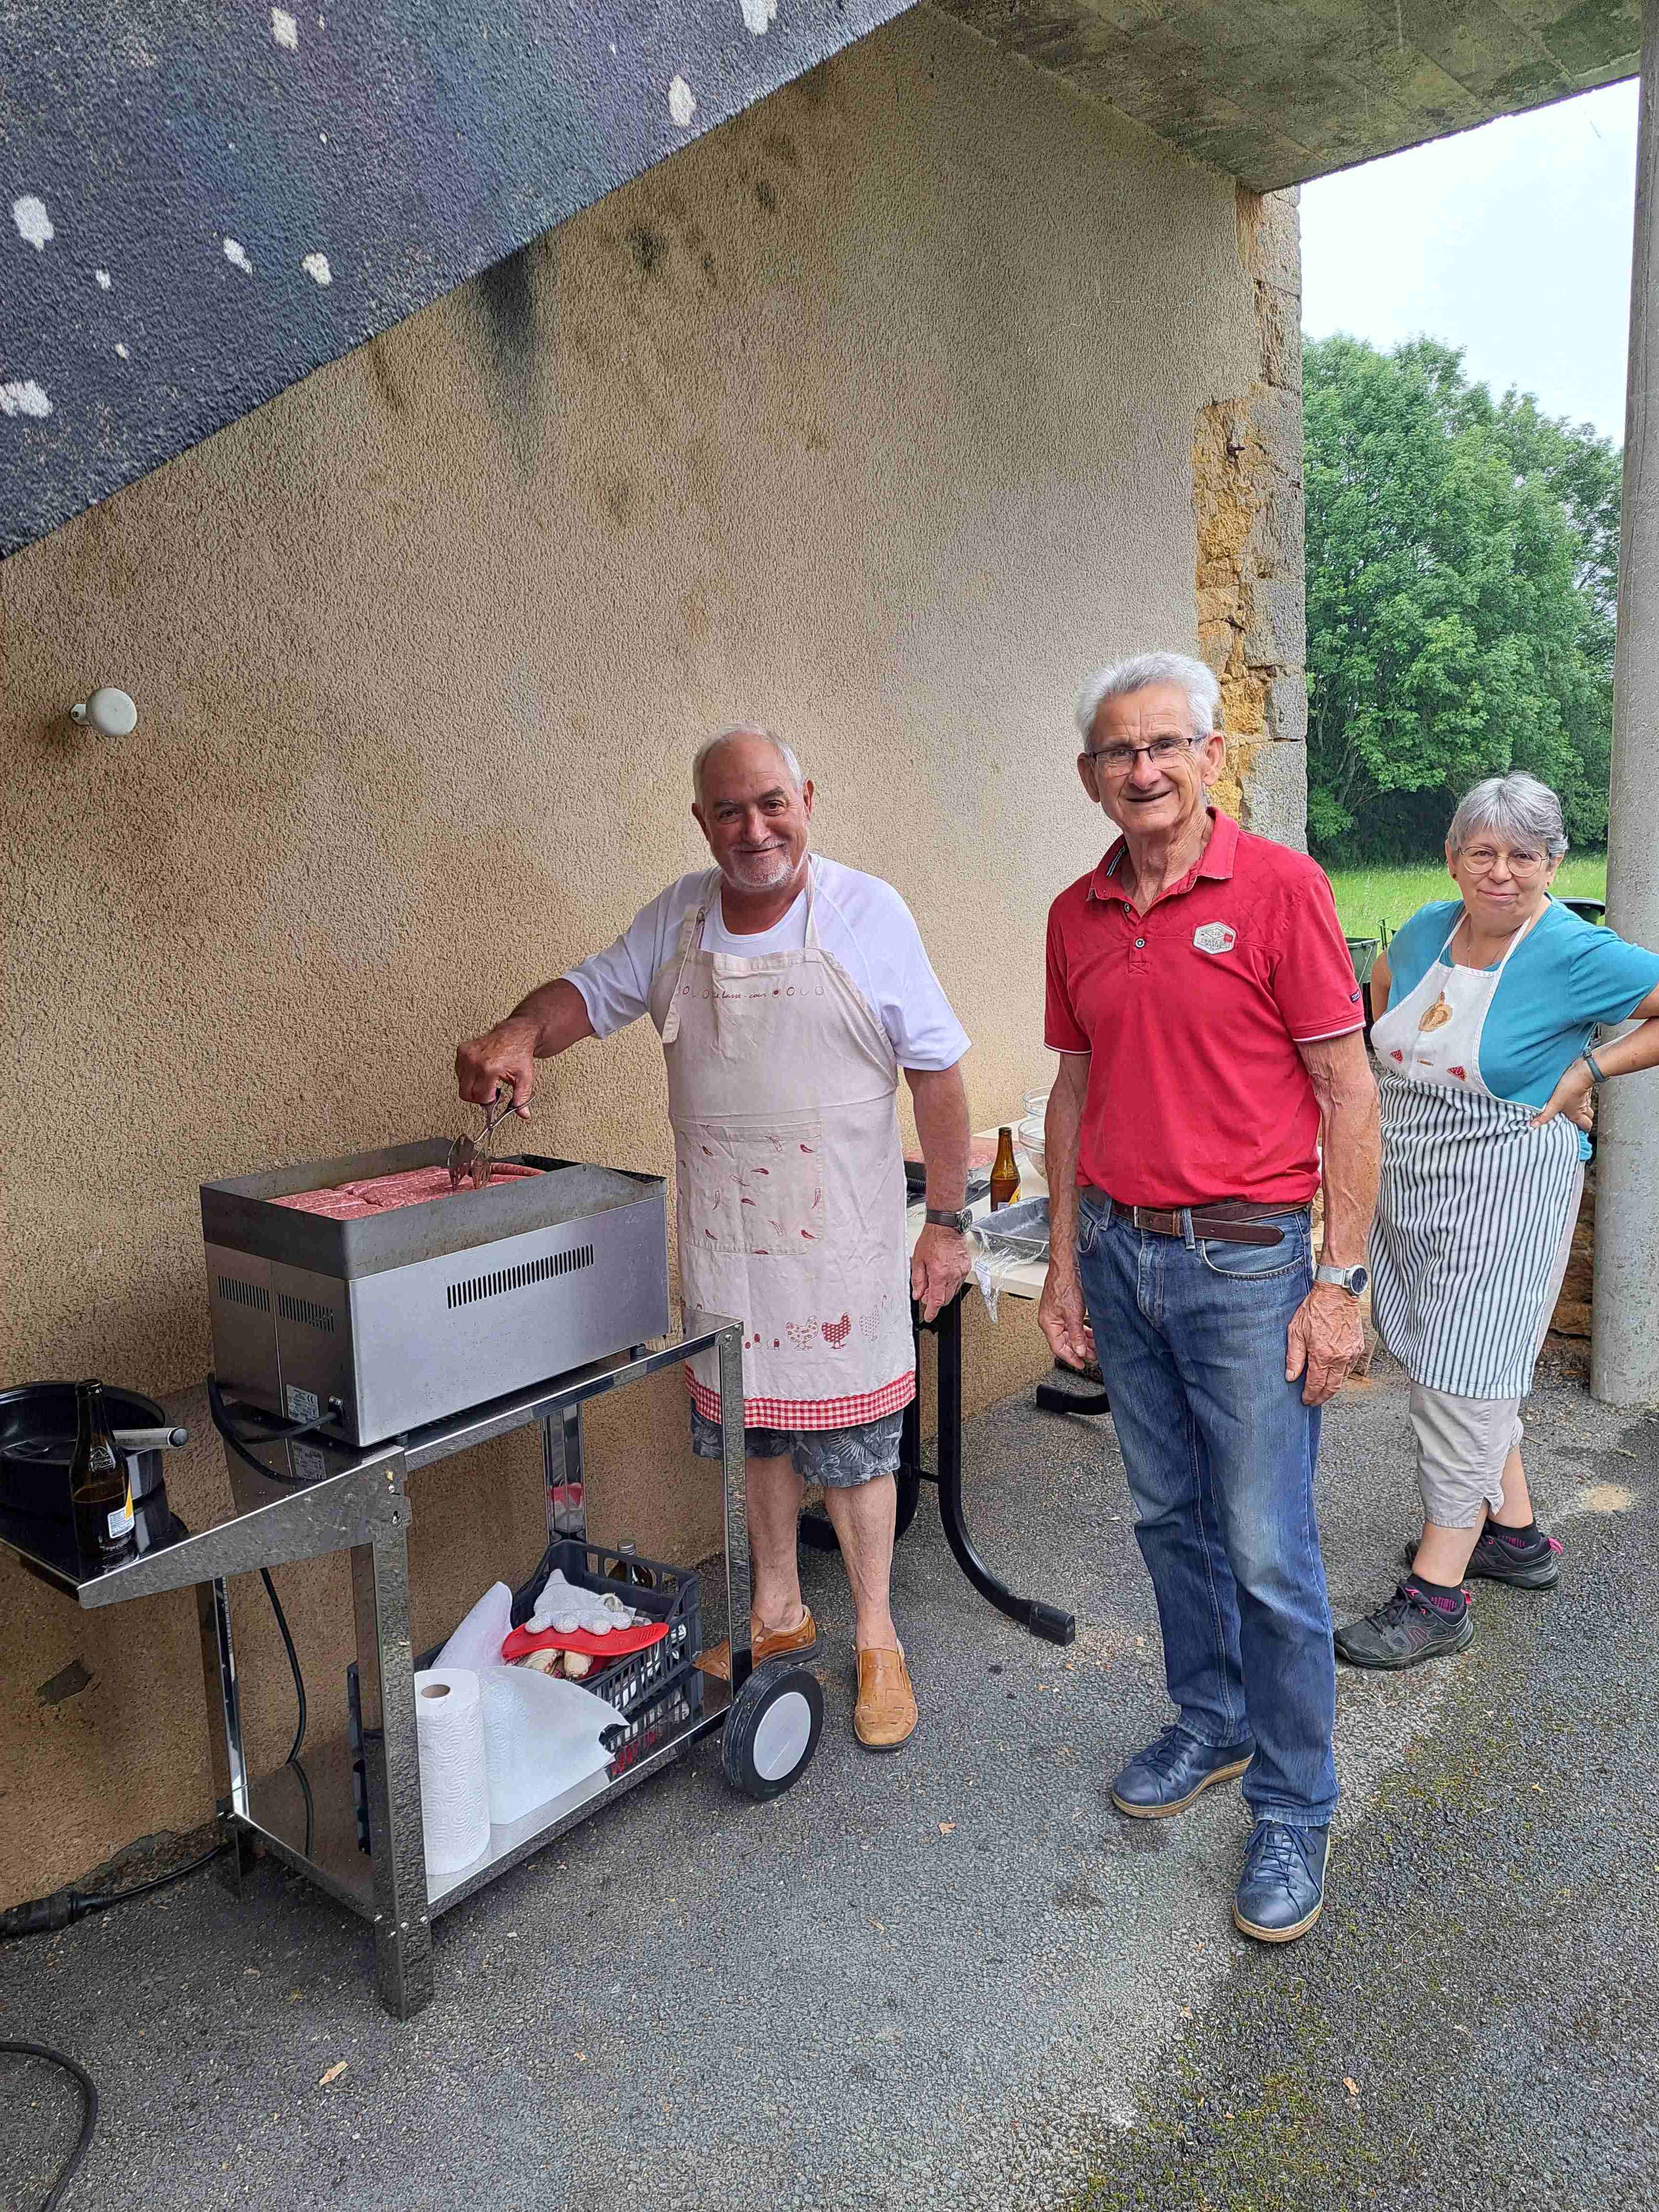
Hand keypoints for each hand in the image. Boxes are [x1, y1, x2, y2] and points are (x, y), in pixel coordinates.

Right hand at [456, 1016, 539, 1113]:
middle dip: (479, 1098)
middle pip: (466, 1093)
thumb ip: (522, 1097)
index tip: (498, 1098)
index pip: (480, 1097)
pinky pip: (459, 1073)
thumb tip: (523, 1114)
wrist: (515, 1034)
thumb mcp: (524, 1078)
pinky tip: (481, 1073)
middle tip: (491, 1093)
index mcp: (489, 1068)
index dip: (489, 1102)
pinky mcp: (462, 1051)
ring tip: (488, 1081)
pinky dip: (469, 1077)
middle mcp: (474, 1060)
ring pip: (461, 1084)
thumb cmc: (519, 1053)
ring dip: (473, 1087)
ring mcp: (466, 1054)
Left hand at [911, 1224, 970, 1322]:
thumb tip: (917, 1294)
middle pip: (945, 1299)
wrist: (946, 1227)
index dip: (932, 1312)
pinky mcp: (966, 1267)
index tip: (928, 1316)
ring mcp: (961, 1272)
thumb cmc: (932, 1239)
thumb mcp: (918, 1260)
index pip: (936, 1301)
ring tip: (933, 1282)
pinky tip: (943, 1277)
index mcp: (939, 1274)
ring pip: (953, 1292)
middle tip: (926, 1294)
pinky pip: (958, 1282)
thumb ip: (917, 1280)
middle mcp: (952, 1275)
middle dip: (935, 1301)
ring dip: (943, 1292)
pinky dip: (950, 1284)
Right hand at [1038, 1265, 1095, 1370]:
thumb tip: (1079, 1350)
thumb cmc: (1065, 1285)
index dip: (1071, 1358)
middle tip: (1093, 1356)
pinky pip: (1071, 1325)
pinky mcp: (1063, 1308)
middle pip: (1064, 1342)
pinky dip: (1081, 1331)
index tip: (1081, 1364)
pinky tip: (1089, 1333)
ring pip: (1069, 1334)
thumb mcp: (1073, 1314)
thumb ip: (1076, 1335)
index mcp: (1048, 1324)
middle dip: (1079, 1349)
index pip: (1058, 1348)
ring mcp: (1056, 1314)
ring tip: (1094, 1345)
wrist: (1067, 1266)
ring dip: (1082, 1340)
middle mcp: (1050, 1320)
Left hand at [1285, 1283, 1364, 1405]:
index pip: (1317, 1384)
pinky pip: (1350, 1367)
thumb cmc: (1315, 1309)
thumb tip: (1291, 1377)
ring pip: (1343, 1379)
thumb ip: (1294, 1357)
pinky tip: (1333, 1375)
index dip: (1310, 1395)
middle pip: (1332, 1387)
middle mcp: (1340, 1357)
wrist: (1336, 1294)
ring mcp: (1351, 1353)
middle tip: (1314, 1401)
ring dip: (1332, 1388)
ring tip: (1322, 1391)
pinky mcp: (1358, 1347)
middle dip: (1322, 1397)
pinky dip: (1341, 1375)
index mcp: (1323, 1355)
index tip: (1305, 1400)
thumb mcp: (1296, 1331)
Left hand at [1530, 1060, 1595, 1133]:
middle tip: (1574, 1123)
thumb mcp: (1555, 1103)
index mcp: (1577, 1113)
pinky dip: (1578, 1099)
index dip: (1583, 1131)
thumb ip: (1545, 1115)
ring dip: (1580, 1110)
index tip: (1576, 1134)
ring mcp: (1584, 1098)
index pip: (1586, 1126)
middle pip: (1588, 1118)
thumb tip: (1534, 1125)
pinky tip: (1569, 1097)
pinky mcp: (1583, 1088)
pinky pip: (1583, 1097)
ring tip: (1570, 1111)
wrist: (1582, 1070)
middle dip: (1583, 1122)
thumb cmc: (1572, 1086)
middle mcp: (1583, 1107)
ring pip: (1586, 1108)